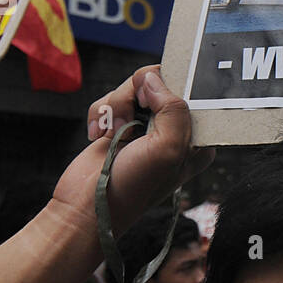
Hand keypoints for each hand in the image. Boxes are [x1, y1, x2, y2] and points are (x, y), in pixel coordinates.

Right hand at [50, 67, 214, 242]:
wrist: (86, 205)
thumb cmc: (133, 186)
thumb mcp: (167, 149)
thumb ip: (173, 109)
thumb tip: (154, 77)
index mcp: (196, 138)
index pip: (194, 92)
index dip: (172, 87)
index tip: (152, 102)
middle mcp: (173, 128)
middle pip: (159, 81)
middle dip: (137, 95)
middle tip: (128, 119)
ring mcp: (146, 125)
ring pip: (132, 86)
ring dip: (116, 106)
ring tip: (111, 132)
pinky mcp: (120, 124)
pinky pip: (111, 98)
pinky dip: (101, 113)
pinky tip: (99, 135)